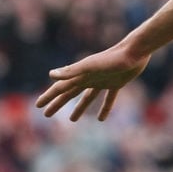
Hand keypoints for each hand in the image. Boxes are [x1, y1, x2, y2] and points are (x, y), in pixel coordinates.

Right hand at [35, 45, 150, 120]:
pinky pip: (108, 99)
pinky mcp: (116, 83)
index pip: (60, 88)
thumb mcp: (90, 66)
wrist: (135, 52)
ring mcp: (102, 81)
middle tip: (47, 115)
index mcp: (80, 74)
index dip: (49, 97)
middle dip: (58, 103)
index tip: (37, 106)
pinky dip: (105, 108)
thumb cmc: (112, 58)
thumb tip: (50, 75)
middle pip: (70, 93)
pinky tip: (102, 119)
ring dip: (79, 108)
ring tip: (72, 120)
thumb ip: (72, 71)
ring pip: (87, 97)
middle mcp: (89, 78)